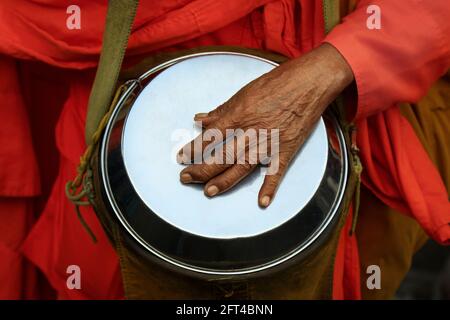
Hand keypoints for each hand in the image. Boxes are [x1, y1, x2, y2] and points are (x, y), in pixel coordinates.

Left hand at [177, 44, 353, 206]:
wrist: (308, 83)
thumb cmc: (276, 84)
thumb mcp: (243, 93)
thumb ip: (221, 110)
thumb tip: (200, 119)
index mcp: (237, 117)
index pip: (208, 138)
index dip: (192, 149)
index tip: (180, 157)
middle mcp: (249, 133)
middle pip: (220, 157)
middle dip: (201, 170)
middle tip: (185, 178)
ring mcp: (268, 144)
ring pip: (241, 168)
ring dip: (223, 182)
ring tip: (208, 192)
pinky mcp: (285, 150)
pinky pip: (276, 172)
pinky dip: (270, 188)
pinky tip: (262, 202)